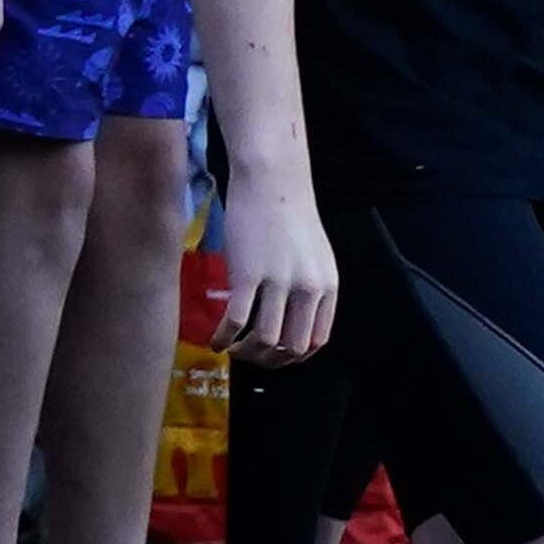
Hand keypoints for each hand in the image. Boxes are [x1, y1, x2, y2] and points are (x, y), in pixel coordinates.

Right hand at [213, 177, 338, 366]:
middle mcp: (309, 289)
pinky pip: (236, 321)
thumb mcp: (313, 258)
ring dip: (246, 353)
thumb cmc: (289, 216)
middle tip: (249, 356)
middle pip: (292, 347)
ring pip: (265, 340)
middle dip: (269, 361)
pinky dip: (224, 338)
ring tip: (231, 349)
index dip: (295, 356)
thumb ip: (307, 288)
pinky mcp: (248, 276)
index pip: (318, 340)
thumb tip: (290, 317)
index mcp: (328, 287)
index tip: (275, 355)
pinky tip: (214, 341)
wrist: (272, 182)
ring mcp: (279, 284)